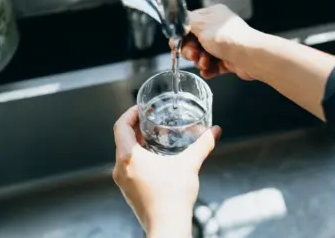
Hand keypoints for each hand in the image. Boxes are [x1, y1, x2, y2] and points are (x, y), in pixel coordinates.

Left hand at [112, 106, 221, 236]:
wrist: (167, 226)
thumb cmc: (173, 198)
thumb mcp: (189, 165)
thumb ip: (203, 145)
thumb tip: (214, 131)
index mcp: (129, 157)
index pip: (120, 126)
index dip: (130, 113)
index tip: (141, 108)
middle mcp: (120, 168)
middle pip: (121, 138)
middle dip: (135, 126)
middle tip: (150, 119)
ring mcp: (122, 181)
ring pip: (124, 153)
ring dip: (136, 142)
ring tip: (153, 136)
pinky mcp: (128, 190)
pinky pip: (127, 166)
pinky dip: (137, 156)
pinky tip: (154, 158)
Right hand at [173, 4, 260, 79]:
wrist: (249, 56)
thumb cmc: (228, 38)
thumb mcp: (200, 24)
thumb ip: (185, 22)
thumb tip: (179, 22)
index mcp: (212, 16)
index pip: (189, 25)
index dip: (181, 36)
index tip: (175, 45)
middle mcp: (217, 29)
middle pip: (193, 42)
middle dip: (190, 51)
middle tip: (193, 55)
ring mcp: (223, 46)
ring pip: (202, 56)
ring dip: (200, 62)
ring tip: (205, 63)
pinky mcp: (227, 60)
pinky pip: (212, 66)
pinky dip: (208, 70)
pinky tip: (208, 71)